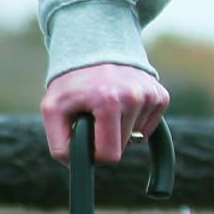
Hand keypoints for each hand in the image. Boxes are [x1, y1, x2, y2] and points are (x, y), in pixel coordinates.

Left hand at [41, 63, 168, 165]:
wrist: (94, 49)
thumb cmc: (71, 84)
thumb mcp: (52, 110)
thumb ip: (59, 143)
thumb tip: (77, 165)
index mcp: (108, 101)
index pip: (110, 155)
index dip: (95, 155)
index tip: (86, 140)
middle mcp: (134, 96)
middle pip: (122, 148)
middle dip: (106, 139)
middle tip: (93, 116)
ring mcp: (150, 94)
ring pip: (136, 138)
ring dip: (119, 128)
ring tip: (106, 106)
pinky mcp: (160, 95)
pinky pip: (148, 127)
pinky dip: (134, 121)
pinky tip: (121, 104)